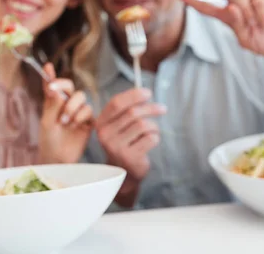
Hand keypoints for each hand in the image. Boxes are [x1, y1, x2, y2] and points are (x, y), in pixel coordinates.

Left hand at [37, 63, 92, 164]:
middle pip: (70, 86)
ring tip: (64, 121)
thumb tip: (56, 88)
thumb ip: (52, 104)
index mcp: (53, 102)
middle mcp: (66, 104)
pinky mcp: (88, 121)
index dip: (51, 75)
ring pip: (81, 97)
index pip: (53, 85)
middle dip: (64, 86)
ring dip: (71, 107)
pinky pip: (88, 110)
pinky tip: (74, 126)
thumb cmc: (49, 140)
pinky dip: (80, 116)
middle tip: (55, 91)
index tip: (47, 67)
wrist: (58, 159)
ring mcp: (77, 112)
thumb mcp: (47, 121)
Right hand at [96, 88, 165, 206]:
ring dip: (154, 126)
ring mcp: (116, 147)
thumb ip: (127, 109)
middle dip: (151, 108)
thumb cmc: (125, 142)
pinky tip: (150, 143)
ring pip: (143, 125)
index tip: (148, 92)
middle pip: (132, 113)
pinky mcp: (130, 157)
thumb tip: (144, 92)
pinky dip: (155, 138)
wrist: (123, 172)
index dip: (133, 95)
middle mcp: (105, 135)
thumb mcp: (120, 125)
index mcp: (101, 123)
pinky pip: (150, 139)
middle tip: (163, 109)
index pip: (116, 103)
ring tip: (153, 131)